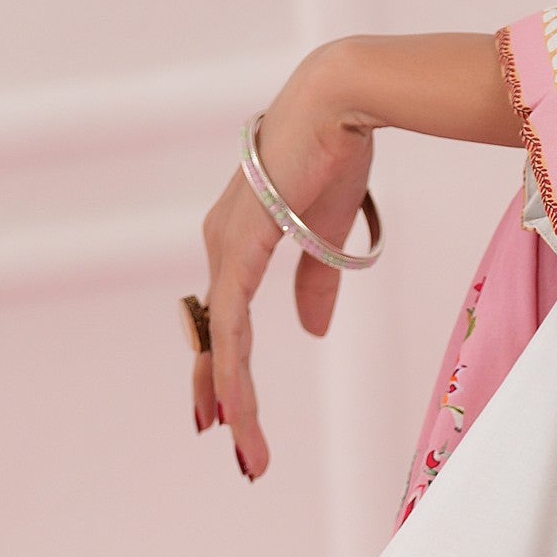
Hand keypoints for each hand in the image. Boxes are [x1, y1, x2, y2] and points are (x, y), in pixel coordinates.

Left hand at [193, 50, 371, 479]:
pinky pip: (232, 326)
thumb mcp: (329, 233)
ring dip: (236, 401)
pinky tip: (235, 408)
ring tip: (246, 452)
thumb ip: (317, 284)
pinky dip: (233, 370)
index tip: (229, 416)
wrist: (341, 101)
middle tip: (239, 455)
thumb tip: (310, 331)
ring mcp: (225, 246)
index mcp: (239, 240)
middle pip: (214, 339)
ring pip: (222, 343)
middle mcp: (222, 244)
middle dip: (223, 399)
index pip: (227, 321)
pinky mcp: (240, 247)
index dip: (229, 371)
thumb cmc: (335, 150)